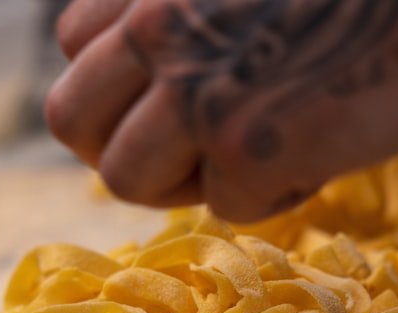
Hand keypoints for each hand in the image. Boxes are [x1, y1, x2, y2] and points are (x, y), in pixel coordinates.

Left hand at [46, 0, 397, 221]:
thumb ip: (185, 15)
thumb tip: (151, 91)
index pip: (74, 51)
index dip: (122, 89)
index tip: (175, 101)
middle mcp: (155, 27)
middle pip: (74, 123)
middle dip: (127, 147)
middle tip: (192, 152)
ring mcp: (194, 91)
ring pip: (126, 179)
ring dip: (186, 184)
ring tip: (256, 154)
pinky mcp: (246, 148)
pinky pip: (226, 207)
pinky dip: (274, 193)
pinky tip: (323, 150)